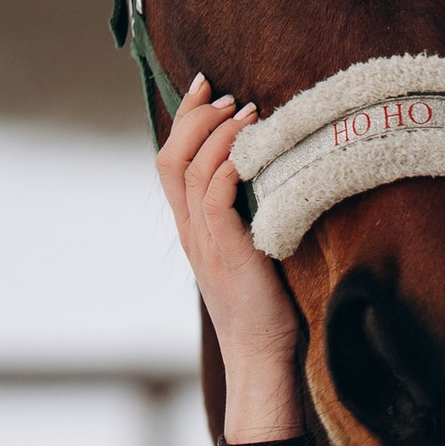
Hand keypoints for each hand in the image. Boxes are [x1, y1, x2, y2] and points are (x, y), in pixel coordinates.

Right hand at [155, 75, 302, 442]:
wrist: (261, 357)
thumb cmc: (265, 309)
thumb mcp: (253, 252)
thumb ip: (250, 217)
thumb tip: (274, 179)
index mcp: (192, 229)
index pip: (171, 163)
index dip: (184, 121)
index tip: (204, 88)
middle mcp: (190, 230)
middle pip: (170, 158)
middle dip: (193, 116)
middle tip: (221, 92)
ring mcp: (204, 240)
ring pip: (189, 170)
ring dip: (217, 133)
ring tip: (244, 110)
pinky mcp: (226, 251)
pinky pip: (214, 196)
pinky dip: (228, 164)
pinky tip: (252, 147)